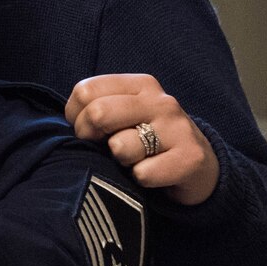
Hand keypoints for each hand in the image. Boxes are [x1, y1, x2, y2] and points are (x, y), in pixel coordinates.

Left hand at [66, 73, 220, 204]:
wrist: (198, 168)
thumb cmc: (148, 140)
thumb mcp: (124, 116)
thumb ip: (96, 109)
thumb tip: (67, 124)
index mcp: (140, 85)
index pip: (85, 91)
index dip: (76, 117)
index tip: (89, 131)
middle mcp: (161, 101)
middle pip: (98, 113)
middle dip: (90, 138)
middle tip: (104, 149)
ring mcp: (178, 129)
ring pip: (120, 147)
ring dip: (120, 161)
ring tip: (135, 160)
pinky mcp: (191, 158)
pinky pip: (143, 173)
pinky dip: (140, 180)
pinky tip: (152, 175)